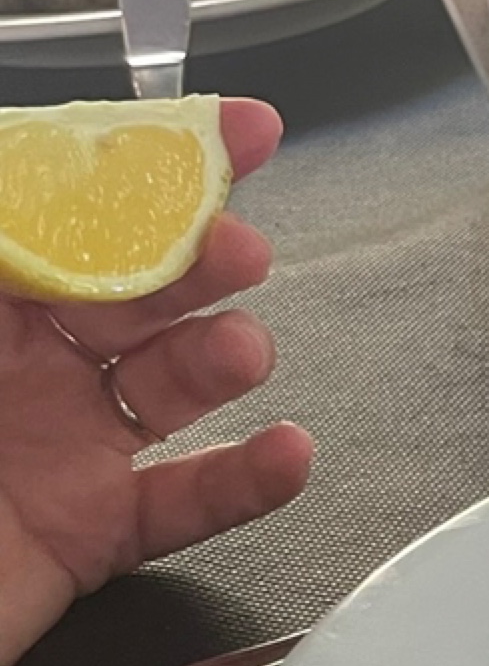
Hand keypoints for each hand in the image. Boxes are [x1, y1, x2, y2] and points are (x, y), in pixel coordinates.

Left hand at [0, 98, 310, 665]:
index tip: (229, 133)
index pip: (62, 206)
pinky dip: (246, 480)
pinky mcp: (89, 532)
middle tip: (239, 251)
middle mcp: (12, 364)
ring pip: (166, 382)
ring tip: (241, 353)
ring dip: (220, 357)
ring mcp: (56, 445)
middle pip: (130, 286)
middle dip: (196, 257)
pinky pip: (184, 499)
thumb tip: (12, 163)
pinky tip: (285, 452)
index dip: (143, 163)